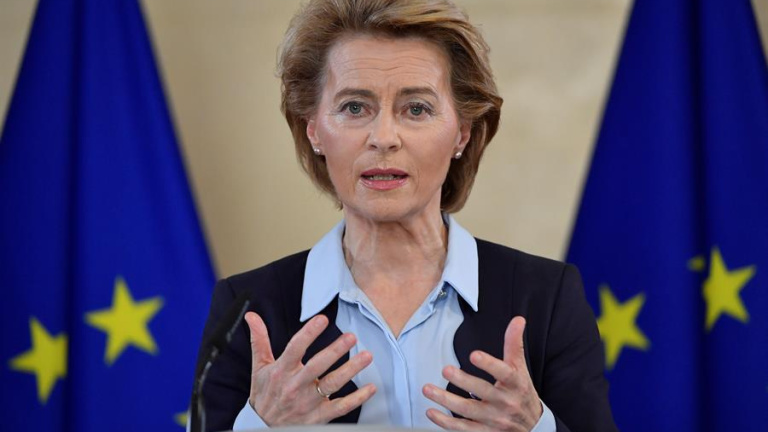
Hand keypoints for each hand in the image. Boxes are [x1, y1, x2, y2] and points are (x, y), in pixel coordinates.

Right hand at [244, 312, 375, 425]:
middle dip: (335, 351)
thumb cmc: (264, 395)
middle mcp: (295, 386)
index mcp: (281, 371)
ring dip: (350, 370)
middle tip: (351, 337)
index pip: (295, 348)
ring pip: (332, 384)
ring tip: (366, 356)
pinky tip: (370, 388)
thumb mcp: (258, 368)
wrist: (262, 428)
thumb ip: (259, 341)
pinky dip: (357, 399)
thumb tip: (252, 317)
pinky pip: (340, 407)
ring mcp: (308, 402)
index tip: (322, 319)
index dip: (308, 333)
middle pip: (317, 366)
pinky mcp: (318, 417)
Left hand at [423, 316, 541, 430]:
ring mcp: (494, 420)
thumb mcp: (521, 369)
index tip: (474, 354)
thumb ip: (514, 344)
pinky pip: (463, 429)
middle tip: (446, 369)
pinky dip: (446, 422)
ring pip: (468, 411)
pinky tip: (431, 411)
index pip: (504, 373)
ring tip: (428, 389)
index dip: (489, 364)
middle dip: (463, 381)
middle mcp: (505, 402)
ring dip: (446, 400)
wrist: (533, 427)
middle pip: (482, 391)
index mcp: (515, 383)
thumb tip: (518, 319)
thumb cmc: (522, 392)